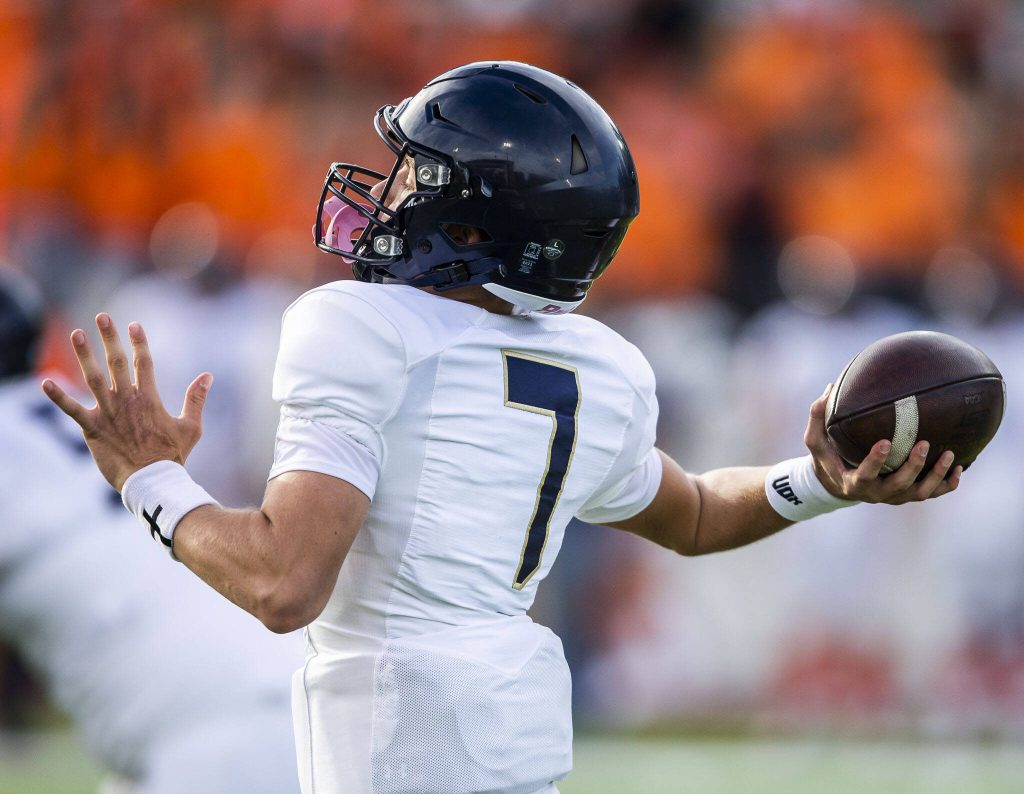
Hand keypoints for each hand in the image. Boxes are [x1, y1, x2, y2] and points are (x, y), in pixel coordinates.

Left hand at [41, 313, 211, 491]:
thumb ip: (196, 399)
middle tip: (102, 316)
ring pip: (93, 378)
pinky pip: (71, 409)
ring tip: (77, 333)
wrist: (151, 481)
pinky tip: (45, 382)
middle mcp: (127, 400)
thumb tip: (207, 375)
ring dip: (84, 355)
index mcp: (150, 398)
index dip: (139, 342)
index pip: (144, 362)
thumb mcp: (191, 426)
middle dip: (110, 338)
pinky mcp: (92, 428)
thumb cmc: (172, 456)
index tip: (134, 324)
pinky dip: (58, 396)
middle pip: (117, 362)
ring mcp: (108, 413)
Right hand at [803, 384, 960, 504]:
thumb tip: (829, 388)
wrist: (839, 483)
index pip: (865, 475)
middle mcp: (876, 493)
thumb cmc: (828, 457)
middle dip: (913, 467)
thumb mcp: (815, 440)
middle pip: (898, 486)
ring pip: (919, 493)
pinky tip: (959, 467)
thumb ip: (818, 417)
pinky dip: (947, 484)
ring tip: (949, 454)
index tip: (886, 442)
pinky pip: (932, 493)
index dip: (876, 462)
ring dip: (936, 476)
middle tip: (923, 443)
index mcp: (853, 482)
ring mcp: (894, 496)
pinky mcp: (907, 494)